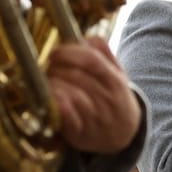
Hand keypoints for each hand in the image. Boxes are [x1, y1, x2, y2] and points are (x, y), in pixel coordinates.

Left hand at [47, 36, 141, 153]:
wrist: (124, 134)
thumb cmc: (115, 99)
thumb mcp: (118, 75)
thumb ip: (105, 54)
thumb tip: (85, 37)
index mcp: (115, 80)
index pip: (92, 60)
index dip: (70, 53)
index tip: (55, 52)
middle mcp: (107, 97)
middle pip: (77, 76)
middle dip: (56, 69)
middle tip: (47, 69)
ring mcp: (95, 115)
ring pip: (71, 94)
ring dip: (53, 85)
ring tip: (47, 83)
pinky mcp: (82, 132)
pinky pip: (68, 117)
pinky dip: (59, 106)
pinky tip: (52, 99)